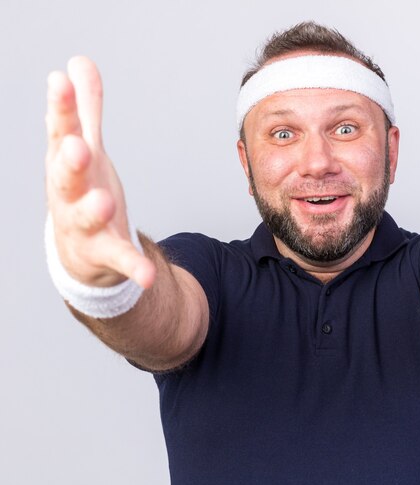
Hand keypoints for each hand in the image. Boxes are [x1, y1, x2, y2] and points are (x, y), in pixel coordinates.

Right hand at [45, 56, 154, 287]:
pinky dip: (132, 267)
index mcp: (65, 165)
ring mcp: (85, 227)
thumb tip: (79, 62)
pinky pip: (119, 260)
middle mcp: (69, 195)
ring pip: (86, 218)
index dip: (61, 109)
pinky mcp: (106, 254)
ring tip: (104, 200)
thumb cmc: (80, 191)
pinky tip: (147, 275)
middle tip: (77, 146)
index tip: (60, 81)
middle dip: (69, 161)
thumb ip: (84, 109)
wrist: (77, 250)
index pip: (61, 132)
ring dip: (94, 209)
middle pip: (65, 177)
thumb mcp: (83, 148)